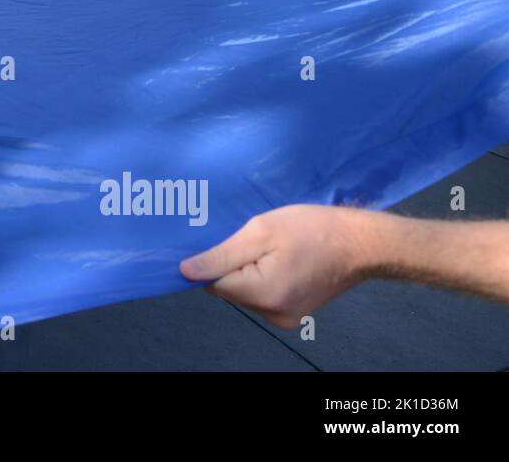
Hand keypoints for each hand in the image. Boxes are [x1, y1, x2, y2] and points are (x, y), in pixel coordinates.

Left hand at [179, 205, 371, 329]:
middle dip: (231, 264)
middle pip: (229, 289)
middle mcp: (273, 314)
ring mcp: (285, 318)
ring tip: (269, 247)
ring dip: (247, 270)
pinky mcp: (294, 313)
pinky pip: (262, 295)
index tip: (219, 240)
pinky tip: (278, 258)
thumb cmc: (312, 229)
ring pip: (245, 292)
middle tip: (249, 238)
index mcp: (263, 294)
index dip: (211, 261)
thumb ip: (221, 255)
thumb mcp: (261, 232)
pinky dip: (262, 277)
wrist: (361, 243)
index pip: (214, 283)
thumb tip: (185, 272)